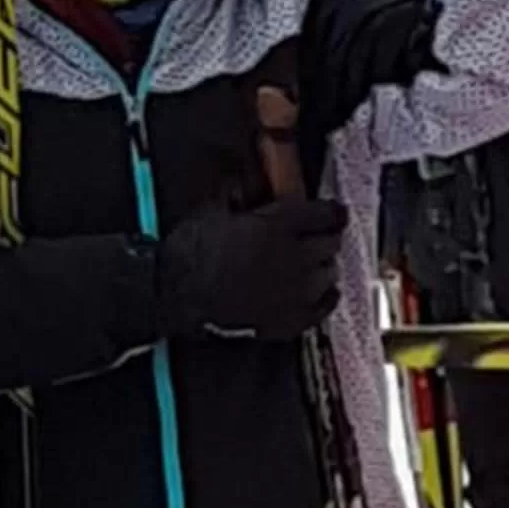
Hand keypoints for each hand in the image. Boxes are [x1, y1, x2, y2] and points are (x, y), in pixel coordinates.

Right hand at [158, 196, 346, 341]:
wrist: (175, 295)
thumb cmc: (189, 254)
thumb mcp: (213, 210)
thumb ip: (238, 195)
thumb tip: (245, 187)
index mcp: (278, 226)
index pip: (324, 215)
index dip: (331, 212)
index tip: (333, 212)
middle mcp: (294, 257)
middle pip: (331, 244)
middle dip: (326, 237)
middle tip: (319, 236)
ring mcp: (294, 291)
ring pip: (330, 273)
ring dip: (324, 266)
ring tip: (314, 263)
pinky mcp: (289, 320)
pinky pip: (324, 307)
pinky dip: (326, 296)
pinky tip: (323, 291)